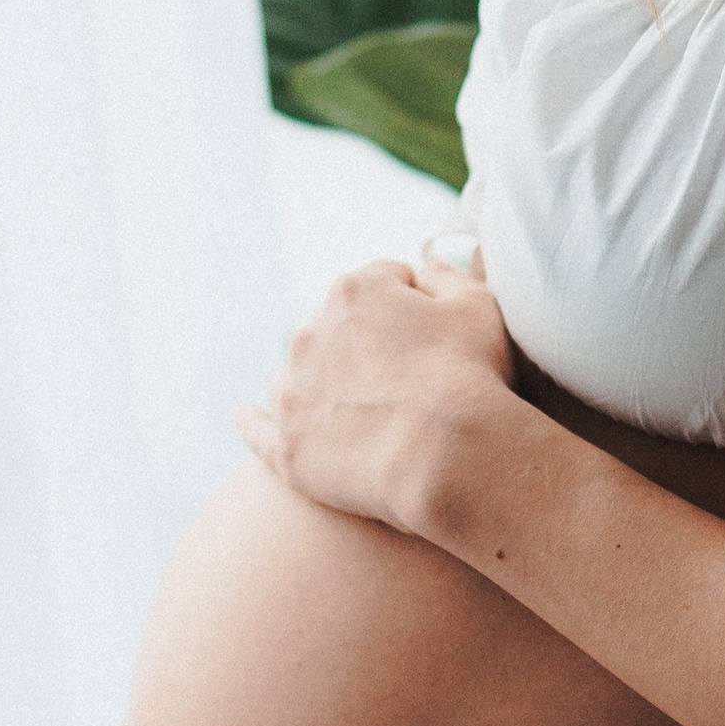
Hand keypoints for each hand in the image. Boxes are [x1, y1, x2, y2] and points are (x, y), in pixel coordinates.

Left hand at [237, 254, 514, 532]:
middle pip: (333, 327)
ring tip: (351, 409)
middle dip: (361, 345)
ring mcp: (292, 391)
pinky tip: (247, 418)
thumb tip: (425, 268)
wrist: (445, 456)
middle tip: (403, 378)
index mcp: (355, 291)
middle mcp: (309, 332)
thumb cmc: (469, 377)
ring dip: (315, 381)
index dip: (413, 304)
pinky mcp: (288, 446)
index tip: (432, 332)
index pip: (383, 281)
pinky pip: (259, 429)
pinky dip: (255, 422)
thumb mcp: (478, 307)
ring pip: (294, 373)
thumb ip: (449, 277)